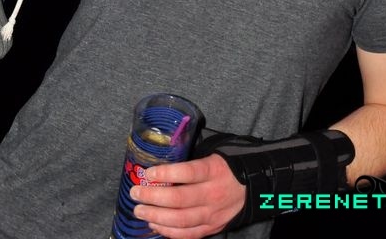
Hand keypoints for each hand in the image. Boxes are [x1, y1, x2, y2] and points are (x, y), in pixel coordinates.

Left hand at [130, 155, 244, 238]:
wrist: (250, 186)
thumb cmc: (223, 167)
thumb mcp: (211, 155)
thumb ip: (189, 160)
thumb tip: (160, 161)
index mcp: (212, 170)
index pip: (188, 172)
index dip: (166, 173)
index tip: (148, 173)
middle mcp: (212, 193)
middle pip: (180, 199)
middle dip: (153, 198)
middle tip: (136, 194)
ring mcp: (212, 213)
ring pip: (181, 220)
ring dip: (156, 216)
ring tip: (139, 211)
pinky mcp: (212, 227)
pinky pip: (187, 234)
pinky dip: (169, 232)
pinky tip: (154, 224)